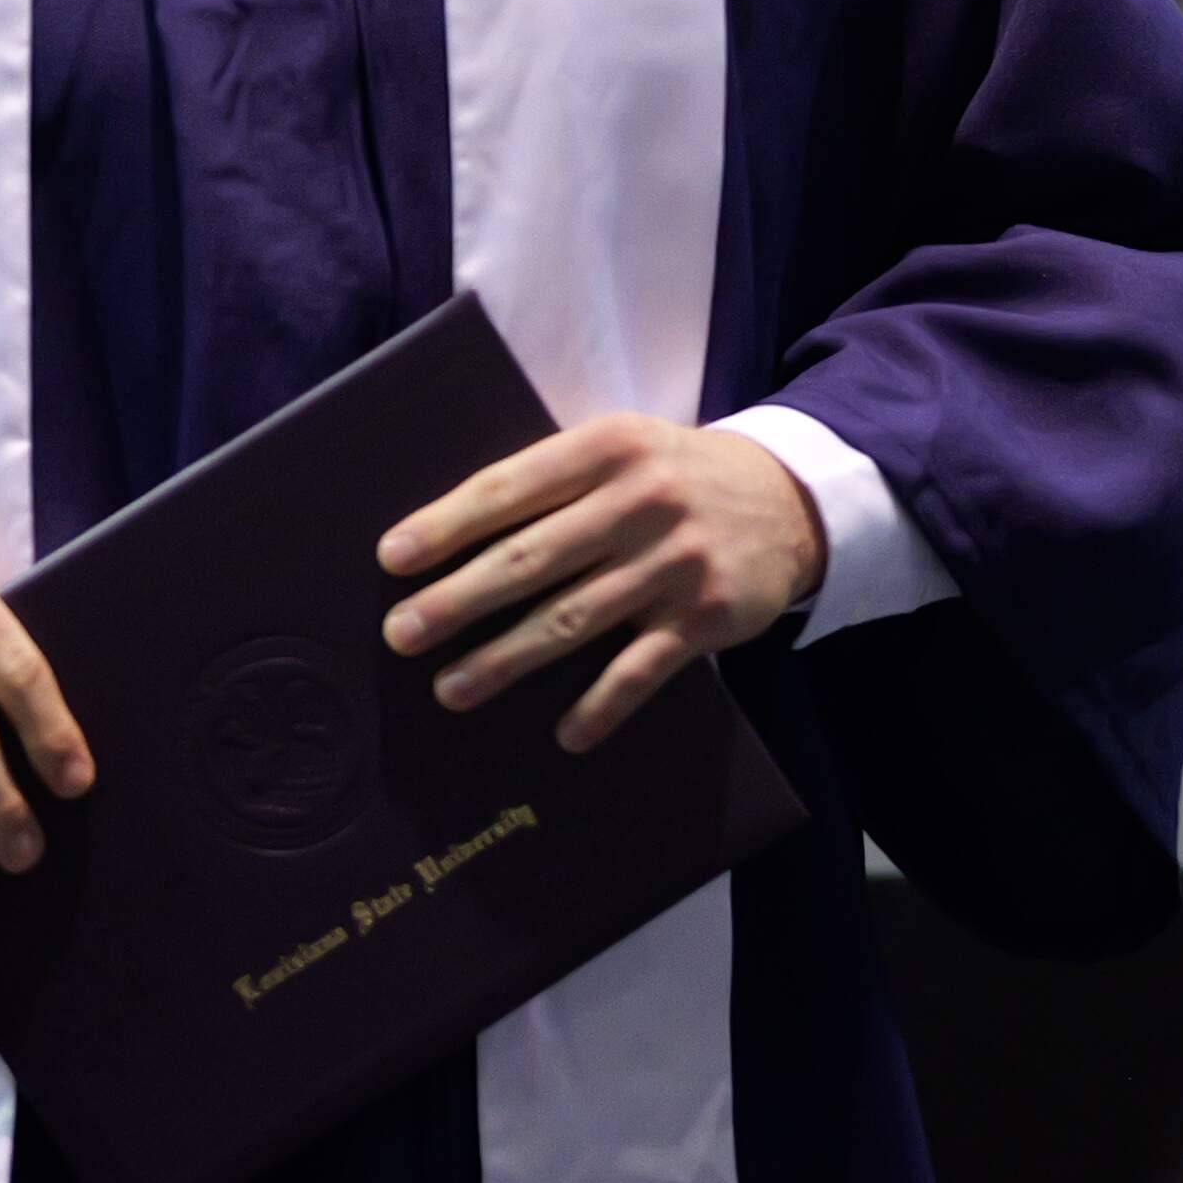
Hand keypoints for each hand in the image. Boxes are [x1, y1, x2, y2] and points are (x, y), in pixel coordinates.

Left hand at [378, 418, 826, 755]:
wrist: (788, 499)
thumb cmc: (673, 476)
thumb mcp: (622, 450)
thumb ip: (554, 481)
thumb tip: (452, 536)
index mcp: (608, 448)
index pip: (510, 488)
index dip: (447, 524)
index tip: (393, 558)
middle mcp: (641, 500)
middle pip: (531, 558)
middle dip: (459, 600)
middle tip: (402, 633)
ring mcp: (675, 562)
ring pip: (573, 619)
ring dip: (506, 660)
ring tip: (452, 688)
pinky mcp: (706, 617)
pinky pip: (641, 671)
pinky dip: (601, 706)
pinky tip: (565, 734)